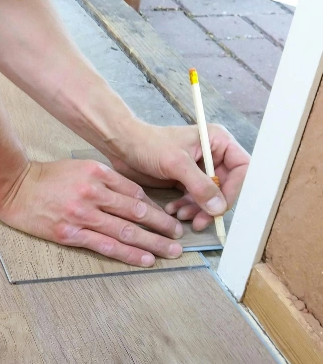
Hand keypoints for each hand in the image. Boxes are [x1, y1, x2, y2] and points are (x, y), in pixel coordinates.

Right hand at [0, 160, 183, 266]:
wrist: (13, 187)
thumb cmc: (46, 178)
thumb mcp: (79, 167)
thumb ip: (105, 180)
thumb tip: (134, 198)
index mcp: (97, 173)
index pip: (135, 193)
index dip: (155, 208)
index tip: (168, 218)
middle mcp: (92, 193)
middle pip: (136, 212)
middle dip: (162, 226)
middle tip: (179, 237)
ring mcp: (81, 214)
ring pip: (126, 230)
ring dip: (152, 243)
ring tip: (170, 251)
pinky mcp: (70, 233)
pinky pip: (106, 245)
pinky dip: (128, 254)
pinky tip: (145, 259)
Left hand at [102, 123, 249, 230]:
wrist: (122, 146)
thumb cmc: (148, 145)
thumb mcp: (177, 163)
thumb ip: (200, 185)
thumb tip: (219, 208)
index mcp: (218, 142)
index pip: (241, 168)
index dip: (234, 189)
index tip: (220, 207)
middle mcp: (213, 155)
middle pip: (226, 186)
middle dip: (212, 205)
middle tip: (199, 221)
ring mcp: (199, 169)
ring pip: (209, 196)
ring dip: (197, 209)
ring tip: (180, 215)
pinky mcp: (185, 180)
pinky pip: (194, 199)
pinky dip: (186, 207)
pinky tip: (173, 211)